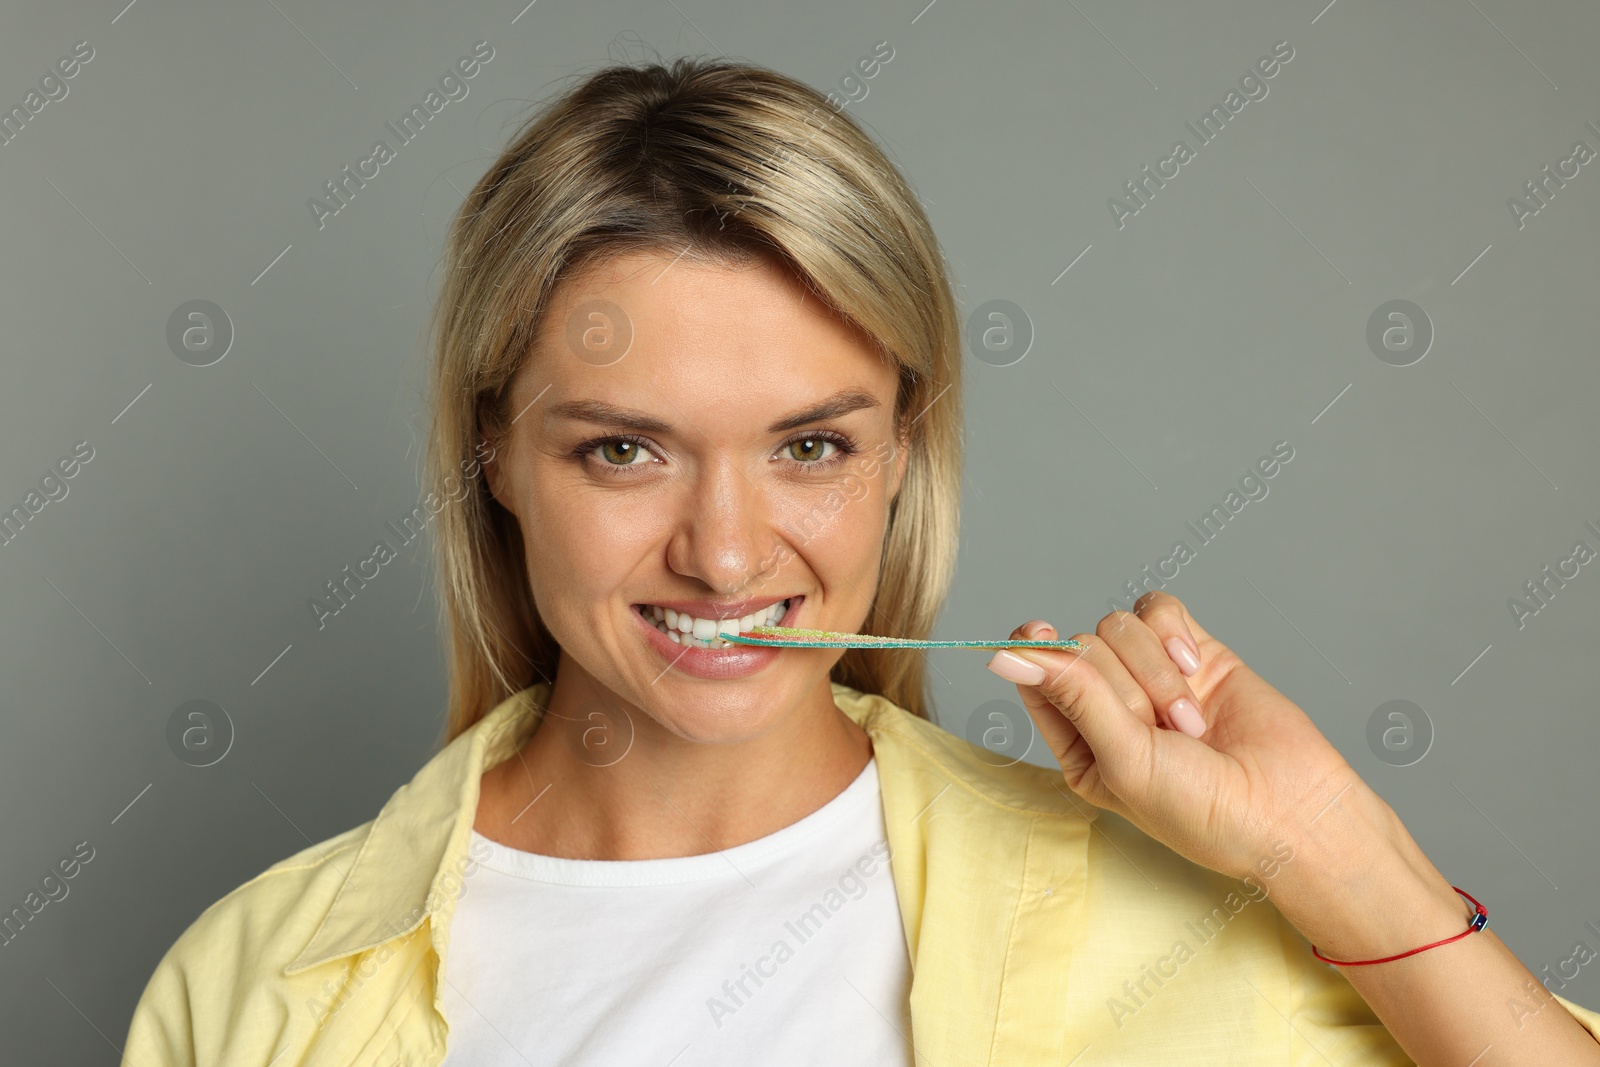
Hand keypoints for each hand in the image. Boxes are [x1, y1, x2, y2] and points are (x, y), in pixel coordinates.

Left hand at [986, 591, 1356, 882]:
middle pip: (1081, 648)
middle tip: (1163, 731)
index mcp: (1079, 744)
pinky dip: (1171, 632)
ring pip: (1119, 627)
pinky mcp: (1194, 652)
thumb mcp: (1123, 759)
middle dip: (1122, 685)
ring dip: (1154, 671)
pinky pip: (1158, 609)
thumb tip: (1009, 654)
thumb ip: (1074, 696)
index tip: (1036, 633)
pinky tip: (1194, 665)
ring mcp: (1152, 677)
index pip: (1037, 679)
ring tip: (1192, 721)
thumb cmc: (1201, 809)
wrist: (1291, 810)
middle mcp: (1110, 708)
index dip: (1032, 651)